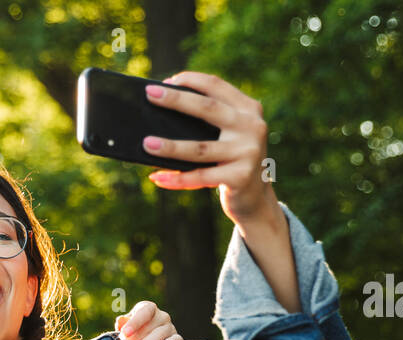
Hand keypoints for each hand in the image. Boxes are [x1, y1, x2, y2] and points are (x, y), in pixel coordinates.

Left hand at [106, 300, 183, 339]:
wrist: (150, 339)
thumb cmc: (135, 332)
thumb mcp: (128, 326)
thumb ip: (123, 324)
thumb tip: (120, 321)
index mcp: (148, 309)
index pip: (143, 313)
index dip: (134, 322)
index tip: (124, 334)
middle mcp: (161, 316)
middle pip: (146, 329)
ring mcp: (170, 327)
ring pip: (158, 336)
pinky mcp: (177, 338)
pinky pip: (177, 339)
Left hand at [141, 70, 279, 227]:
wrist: (255, 197)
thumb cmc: (232, 160)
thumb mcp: (230, 134)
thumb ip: (210, 122)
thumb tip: (163, 115)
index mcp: (248, 109)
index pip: (216, 86)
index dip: (190, 80)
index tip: (165, 82)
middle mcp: (251, 126)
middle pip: (207, 108)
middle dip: (176, 100)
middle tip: (150, 95)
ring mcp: (248, 152)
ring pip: (200, 148)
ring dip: (170, 147)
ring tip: (147, 144)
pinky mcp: (240, 177)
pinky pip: (200, 177)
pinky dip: (176, 179)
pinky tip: (157, 177)